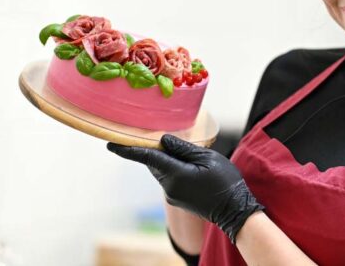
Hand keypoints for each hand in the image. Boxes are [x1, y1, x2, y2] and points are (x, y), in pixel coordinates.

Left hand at [107, 134, 263, 243]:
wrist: (234, 209)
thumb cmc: (225, 181)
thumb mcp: (208, 158)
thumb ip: (184, 149)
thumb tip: (164, 140)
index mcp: (176, 175)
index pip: (148, 158)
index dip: (128, 150)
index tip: (110, 144)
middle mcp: (169, 187)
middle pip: (153, 163)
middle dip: (151, 150)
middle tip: (149, 135)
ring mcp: (171, 195)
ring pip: (160, 170)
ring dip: (163, 158)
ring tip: (175, 148)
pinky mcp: (176, 199)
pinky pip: (167, 178)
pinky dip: (170, 167)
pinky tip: (183, 162)